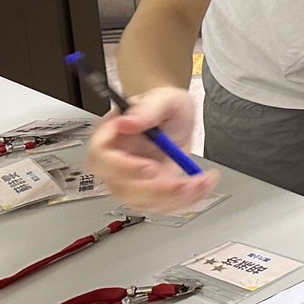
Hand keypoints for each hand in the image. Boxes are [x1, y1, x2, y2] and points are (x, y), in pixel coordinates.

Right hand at [86, 87, 218, 213]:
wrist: (178, 117)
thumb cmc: (164, 105)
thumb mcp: (163, 99)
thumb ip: (147, 109)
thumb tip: (126, 122)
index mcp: (110, 137)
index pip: (102, 158)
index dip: (123, 168)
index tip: (150, 168)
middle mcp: (116, 163)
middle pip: (121, 188)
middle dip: (155, 191)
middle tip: (182, 183)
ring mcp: (132, 180)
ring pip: (143, 203)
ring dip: (175, 198)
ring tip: (200, 181)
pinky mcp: (150, 191)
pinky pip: (162, 205)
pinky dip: (185, 199)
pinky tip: (201, 184)